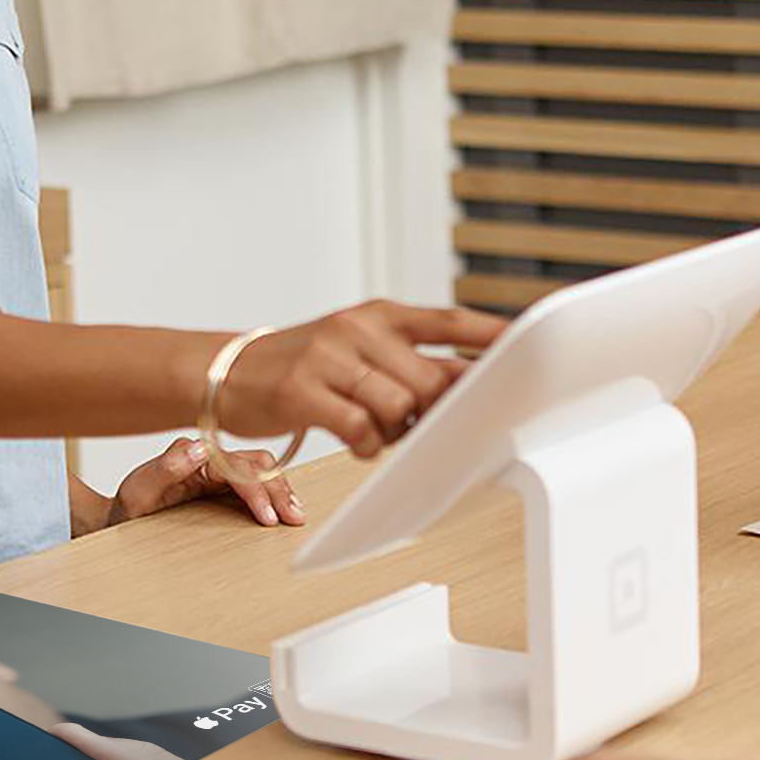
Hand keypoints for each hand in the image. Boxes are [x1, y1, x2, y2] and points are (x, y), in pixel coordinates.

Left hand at [107, 436, 303, 528]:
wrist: (123, 518)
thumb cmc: (130, 506)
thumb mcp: (138, 490)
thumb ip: (166, 468)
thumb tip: (201, 449)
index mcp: (192, 454)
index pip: (234, 465)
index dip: (254, 489)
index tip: (266, 516)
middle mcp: (209, 458)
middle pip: (256, 463)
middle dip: (278, 488)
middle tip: (293, 517)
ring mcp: (219, 471)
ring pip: (263, 470)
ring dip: (282, 489)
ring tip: (295, 514)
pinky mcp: (225, 486)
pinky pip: (257, 483)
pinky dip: (275, 493)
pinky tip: (286, 507)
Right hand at [221, 300, 508, 459]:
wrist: (228, 371)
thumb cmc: (303, 366)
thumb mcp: (358, 349)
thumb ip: (410, 362)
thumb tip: (472, 383)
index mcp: (376, 315)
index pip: (449, 321)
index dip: (493, 336)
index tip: (531, 345)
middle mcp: (356, 329)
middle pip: (431, 378)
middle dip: (436, 411)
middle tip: (417, 423)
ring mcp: (328, 358)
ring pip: (399, 406)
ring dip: (397, 431)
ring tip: (377, 429)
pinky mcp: (302, 391)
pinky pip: (360, 428)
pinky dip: (368, 444)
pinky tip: (357, 441)